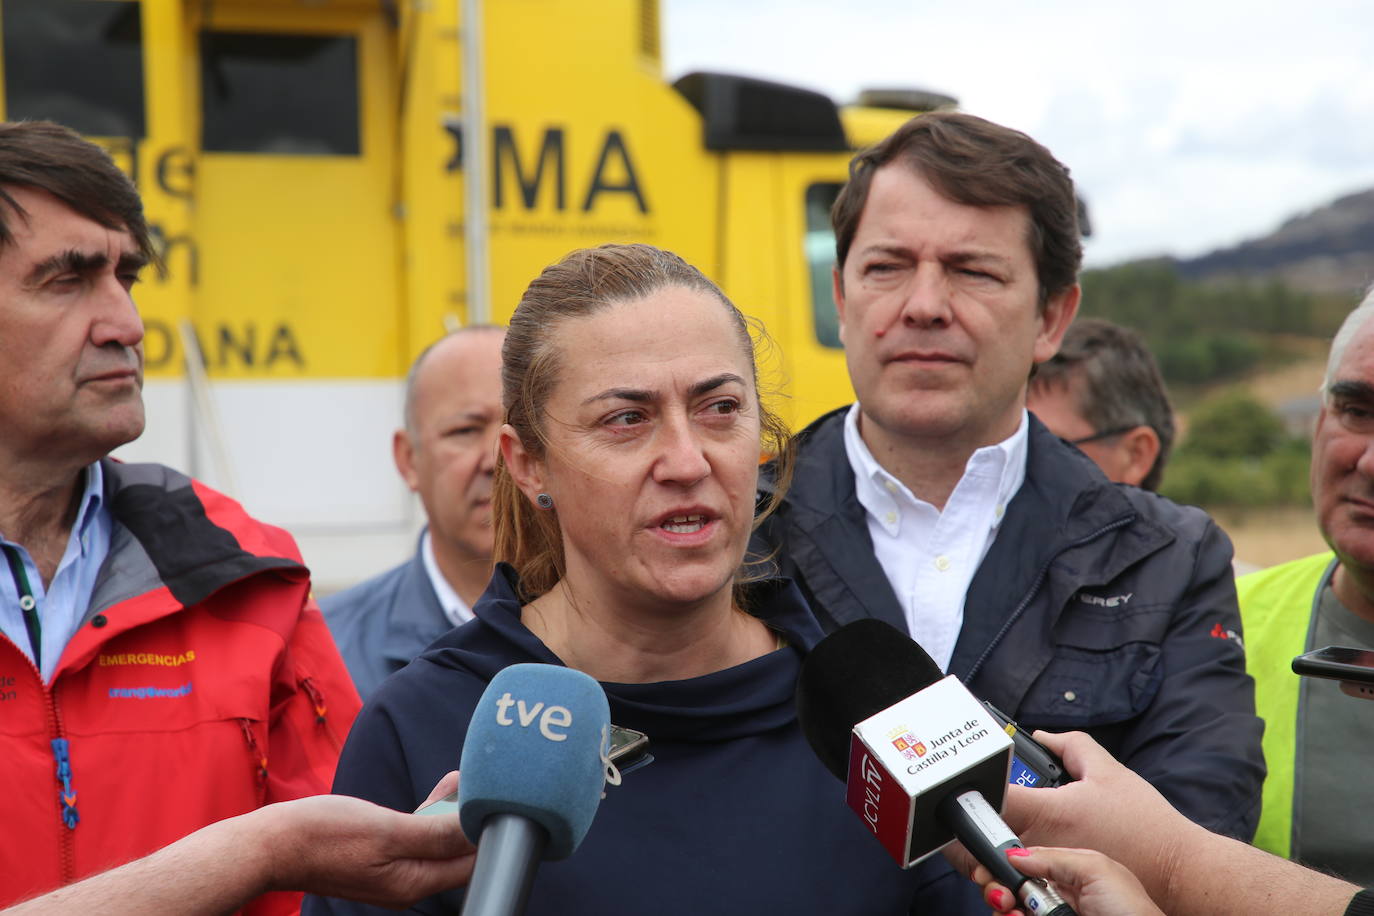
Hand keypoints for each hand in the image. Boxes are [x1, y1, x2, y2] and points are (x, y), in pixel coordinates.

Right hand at [261, 771, 474, 906]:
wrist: (272, 844)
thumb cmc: (325, 834)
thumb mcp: (388, 830)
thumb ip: (436, 834)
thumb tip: (476, 831)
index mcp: (413, 884)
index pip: (470, 864)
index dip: (485, 832)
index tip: (490, 800)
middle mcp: (407, 885)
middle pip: (456, 855)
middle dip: (470, 819)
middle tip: (474, 782)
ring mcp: (392, 874)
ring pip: (437, 844)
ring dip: (451, 813)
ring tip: (457, 780)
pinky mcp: (378, 860)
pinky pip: (415, 840)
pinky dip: (429, 816)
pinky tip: (436, 792)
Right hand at [974, 847, 1163, 915]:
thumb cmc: (1134, 911)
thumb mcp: (1096, 868)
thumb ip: (1053, 857)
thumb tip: (1012, 855)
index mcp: (1068, 869)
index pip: (1023, 858)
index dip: (1003, 859)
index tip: (990, 864)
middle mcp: (1055, 895)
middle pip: (1008, 884)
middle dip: (997, 885)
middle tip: (1001, 892)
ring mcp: (1051, 915)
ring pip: (1009, 908)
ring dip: (1002, 906)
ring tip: (1011, 909)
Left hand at [991, 730, 1201, 900]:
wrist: (1175, 869)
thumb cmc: (1144, 822)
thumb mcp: (1108, 771)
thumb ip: (1071, 745)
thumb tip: (1043, 737)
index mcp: (1045, 812)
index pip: (989, 799)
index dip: (974, 789)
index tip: (972, 783)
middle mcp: (1038, 845)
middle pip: (981, 838)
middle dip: (974, 826)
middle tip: (977, 814)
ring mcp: (1044, 874)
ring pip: (994, 867)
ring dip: (988, 854)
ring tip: (995, 839)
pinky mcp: (1053, 891)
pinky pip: (1017, 884)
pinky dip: (1011, 875)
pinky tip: (1020, 863)